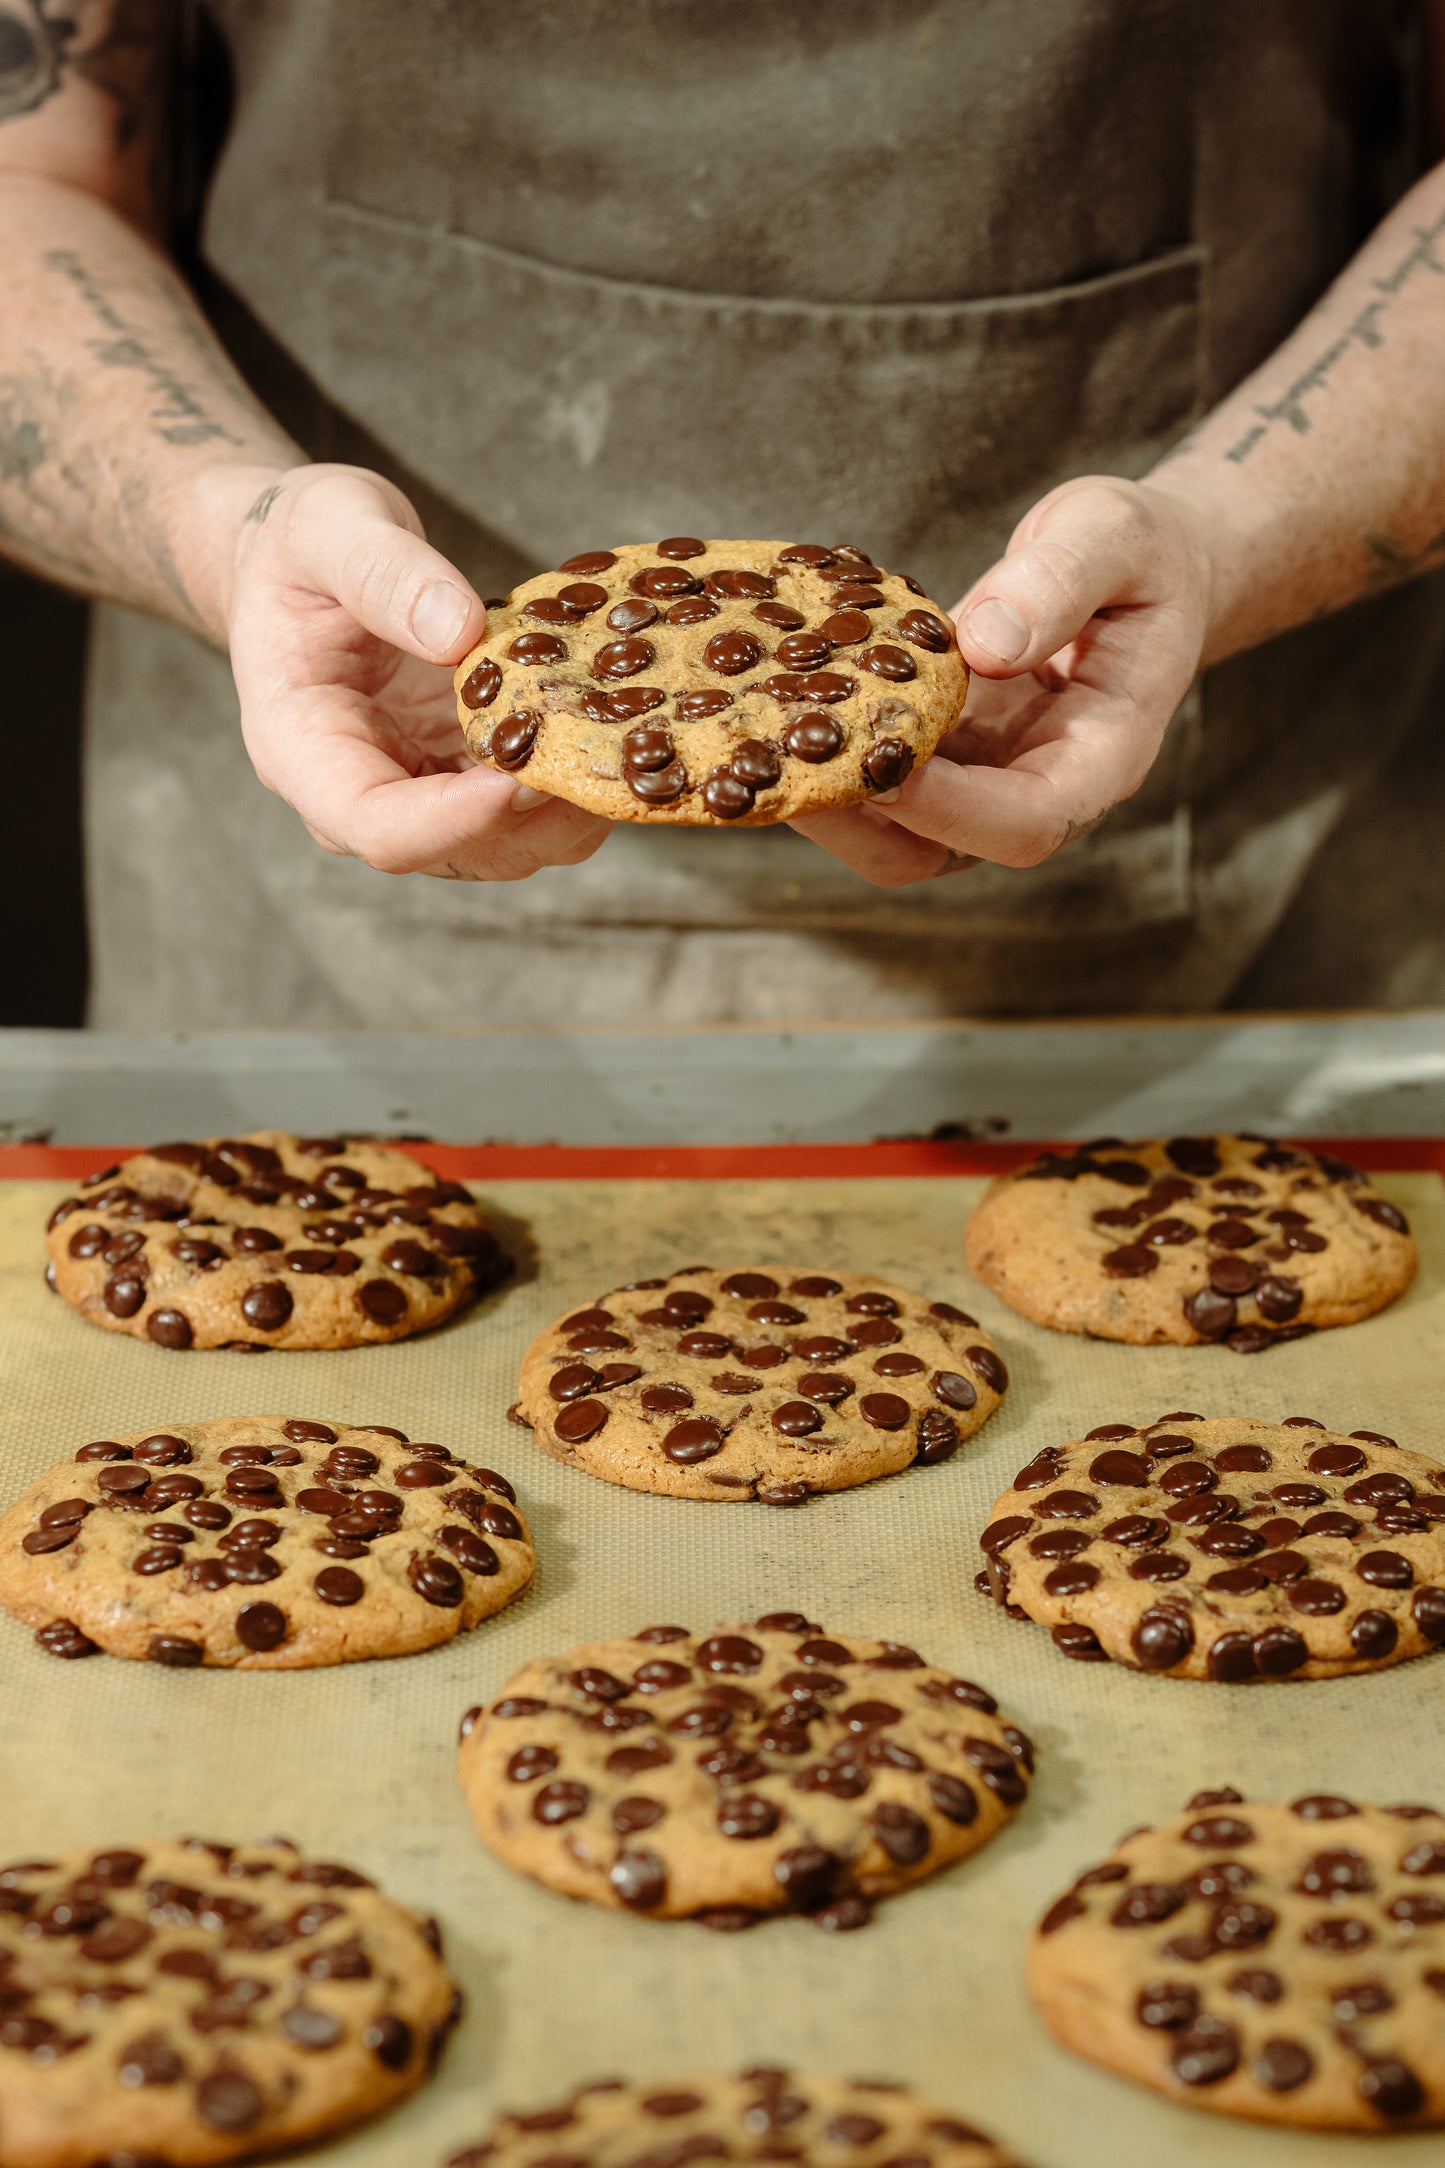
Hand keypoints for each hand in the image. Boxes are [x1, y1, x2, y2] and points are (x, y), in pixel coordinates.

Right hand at [219, 463, 608, 879]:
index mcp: (301, 749)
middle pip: (454, 851)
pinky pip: (526, 807)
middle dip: (535, 819)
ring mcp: (417, 790)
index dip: (452, 821)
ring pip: (504, 843)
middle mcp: (360, 790)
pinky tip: (618, 731)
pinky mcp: (463, 774)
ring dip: (570, 810)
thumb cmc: (299, 543)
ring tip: (625, 746)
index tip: (521, 779)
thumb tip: (461, 633)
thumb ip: (384, 572)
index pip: (375, 825)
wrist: (302, 558)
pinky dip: (575, 782)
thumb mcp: (326, 526)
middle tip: (602, 759)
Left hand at [790, 475, 1216, 884]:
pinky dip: (820, 750)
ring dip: (819, 796)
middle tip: (780, 762)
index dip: (950, 809)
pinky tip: (765, 705)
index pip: (1025, 823)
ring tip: (751, 742)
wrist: (1135, 569)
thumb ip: (1062, 580)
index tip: (883, 764)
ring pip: (888, 831)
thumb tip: (987, 644)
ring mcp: (977, 781)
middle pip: (936, 853)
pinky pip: (871, 777)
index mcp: (1100, 759)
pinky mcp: (935, 756)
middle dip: (855, 820)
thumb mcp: (1116, 536)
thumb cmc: (1138, 555)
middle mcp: (1032, 788)